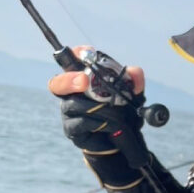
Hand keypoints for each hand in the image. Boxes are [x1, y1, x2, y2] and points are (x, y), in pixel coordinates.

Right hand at [49, 49, 147, 167]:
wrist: (120, 140)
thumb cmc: (121, 113)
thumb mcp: (132, 96)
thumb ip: (134, 82)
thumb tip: (135, 72)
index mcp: (82, 80)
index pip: (71, 62)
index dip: (76, 55)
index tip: (88, 52)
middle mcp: (71, 94)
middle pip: (58, 83)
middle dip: (68, 80)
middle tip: (83, 81)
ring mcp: (69, 112)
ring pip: (73, 104)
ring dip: (93, 106)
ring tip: (111, 110)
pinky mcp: (72, 129)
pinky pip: (80, 123)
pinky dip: (96, 122)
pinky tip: (109, 124)